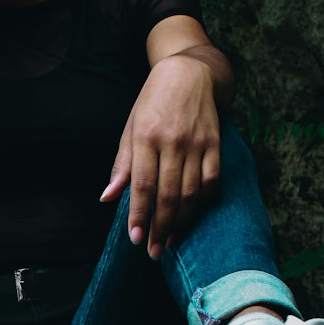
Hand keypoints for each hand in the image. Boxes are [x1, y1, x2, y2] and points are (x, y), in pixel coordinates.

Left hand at [100, 53, 220, 258]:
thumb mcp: (131, 128)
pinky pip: (211, 180)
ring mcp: (198, 143)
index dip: (139, 215)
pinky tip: (192, 215)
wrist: (189, 73)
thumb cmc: (153, 102)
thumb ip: (122, 165)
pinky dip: (202, 201)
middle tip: (153, 251)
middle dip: (160, 227)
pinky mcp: (216, 144)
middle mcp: (173, 141)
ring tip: (170, 241)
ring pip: (191, 192)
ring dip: (180, 221)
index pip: (142, 185)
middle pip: (168, 194)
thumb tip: (108, 198)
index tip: (135, 239)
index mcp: (147, 136)